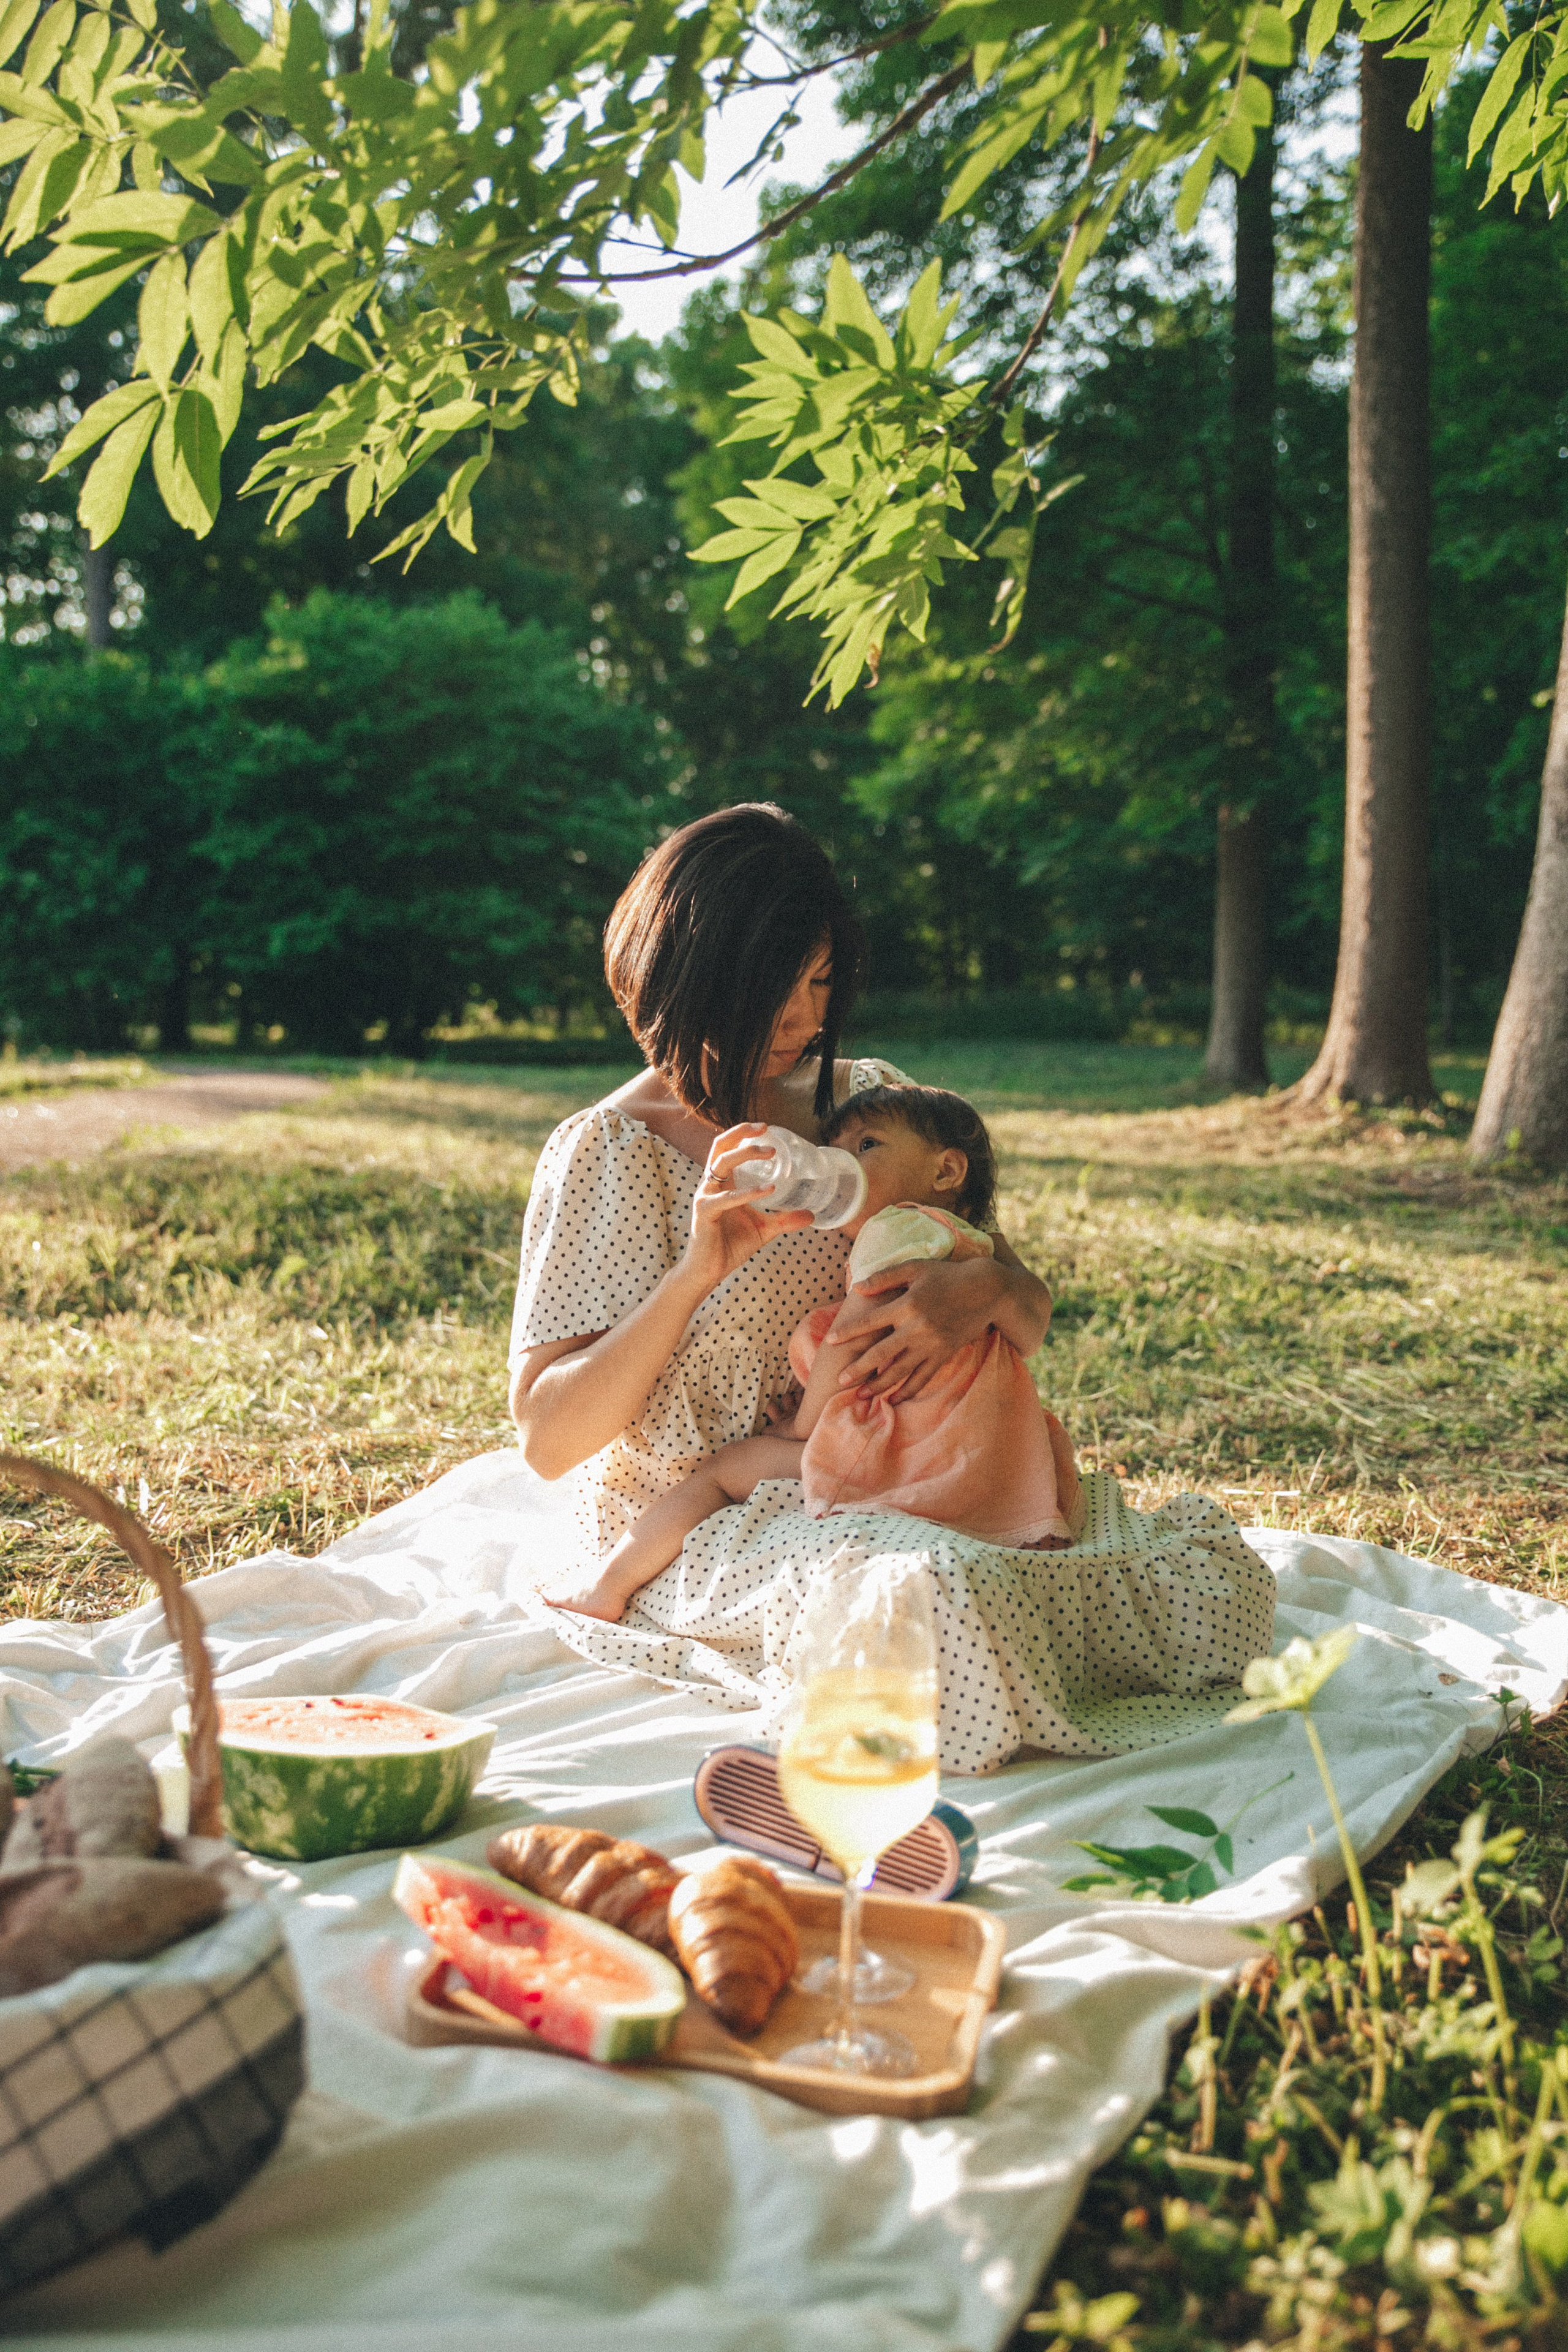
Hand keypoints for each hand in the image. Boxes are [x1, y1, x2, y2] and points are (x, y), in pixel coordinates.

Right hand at [683, 1123, 813, 1292]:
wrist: (709, 1271)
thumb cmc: (730, 1246)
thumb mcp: (764, 1229)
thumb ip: (784, 1219)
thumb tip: (811, 1214)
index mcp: (722, 1183)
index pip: (727, 1149)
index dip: (742, 1134)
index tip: (765, 1128)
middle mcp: (711, 1185)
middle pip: (720, 1147)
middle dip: (741, 1133)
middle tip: (764, 1129)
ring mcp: (706, 1197)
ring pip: (721, 1164)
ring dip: (746, 1154)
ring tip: (771, 1153)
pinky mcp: (705, 1213)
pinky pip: (726, 1198)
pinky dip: (748, 1192)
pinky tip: (768, 1190)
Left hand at [825, 1255, 1009, 1399]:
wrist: (987, 1290)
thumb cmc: (947, 1275)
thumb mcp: (915, 1268)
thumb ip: (885, 1277)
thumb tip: (858, 1288)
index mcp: (907, 1305)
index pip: (870, 1321)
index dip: (848, 1332)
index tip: (830, 1341)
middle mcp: (917, 1328)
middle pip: (881, 1353)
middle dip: (859, 1368)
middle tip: (840, 1380)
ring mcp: (932, 1345)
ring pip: (900, 1371)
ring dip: (879, 1385)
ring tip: (862, 1396)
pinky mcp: (944, 1355)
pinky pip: (923, 1378)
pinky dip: (908, 1391)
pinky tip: (895, 1400)